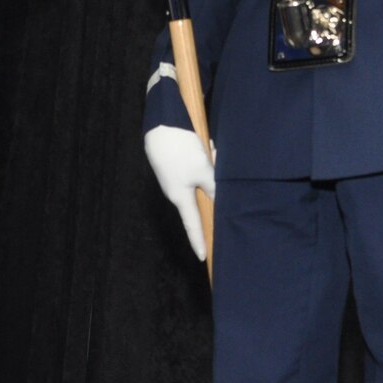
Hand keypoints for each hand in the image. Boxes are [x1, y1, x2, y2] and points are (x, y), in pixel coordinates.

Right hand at [143, 126, 214, 259]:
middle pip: (203, 194)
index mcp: (181, 197)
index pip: (192, 224)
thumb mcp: (203, 171)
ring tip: (207, 149)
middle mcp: (177, 190)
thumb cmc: (181, 152)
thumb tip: (220, 202)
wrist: (161, 125)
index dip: (198, 240)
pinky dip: (204, 156)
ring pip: (202, 177)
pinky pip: (197, 165)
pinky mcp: (178, 164)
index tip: (203, 256)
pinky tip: (203, 144)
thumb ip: (214, 189)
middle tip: (211, 161)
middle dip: (212, 183)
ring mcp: (176, 177)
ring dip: (209, 164)